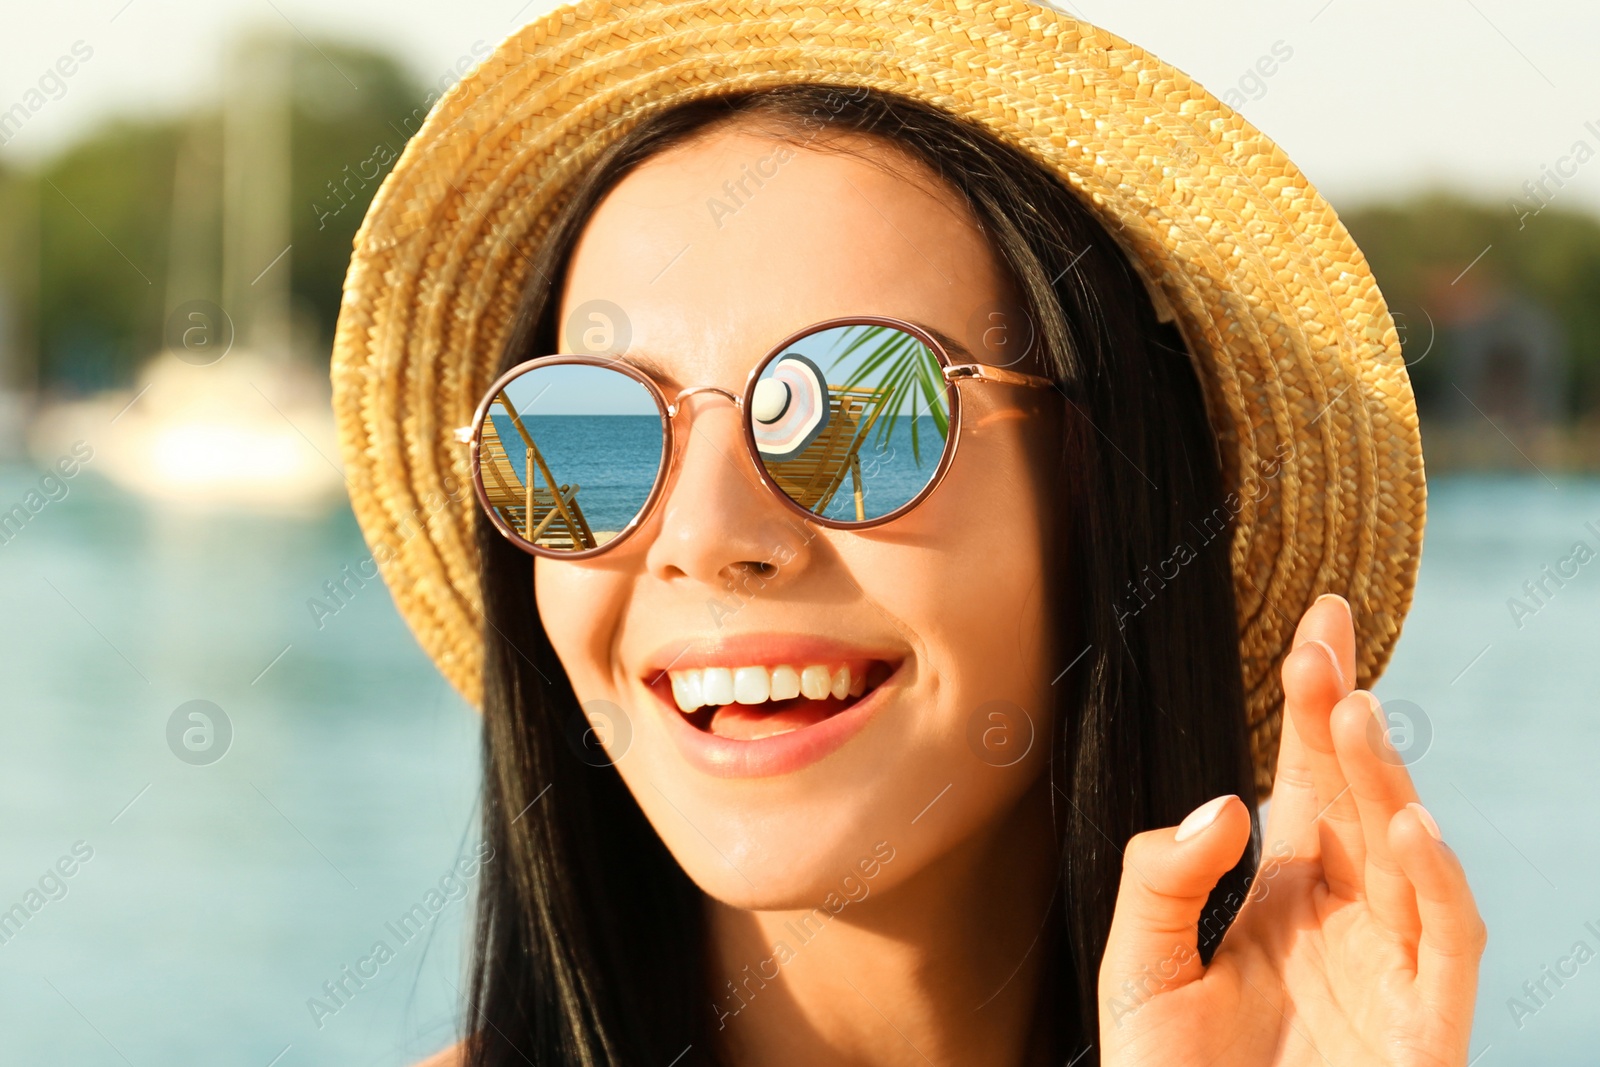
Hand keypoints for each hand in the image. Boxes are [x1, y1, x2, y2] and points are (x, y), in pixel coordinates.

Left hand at [1097, 594, 1485, 1065]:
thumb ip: (1164, 880)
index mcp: (1283, 894)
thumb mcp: (1139, 967)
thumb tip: (1230, 803)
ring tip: (1352, 713)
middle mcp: (1344, 918)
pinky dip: (1437, 884)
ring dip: (1386, 782)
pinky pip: (1447, 943)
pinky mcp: (1423, 1026)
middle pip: (1359, 799)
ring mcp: (1390, 968)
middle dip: (1345, 718)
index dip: (1316, 703)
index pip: (1308, 779)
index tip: (1319, 623)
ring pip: (1406, 854)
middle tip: (1324, 645)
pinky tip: (1409, 825)